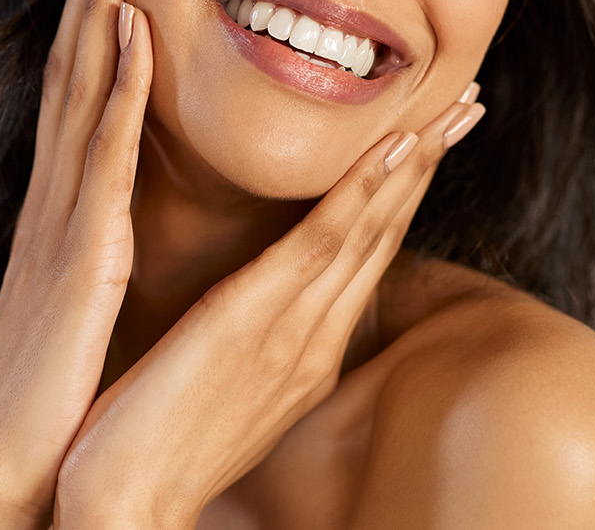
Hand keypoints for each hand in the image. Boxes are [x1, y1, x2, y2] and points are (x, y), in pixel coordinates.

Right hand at [0, 0, 151, 528]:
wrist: (8, 484)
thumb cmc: (48, 410)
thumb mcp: (74, 313)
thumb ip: (88, 258)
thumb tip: (107, 229)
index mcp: (63, 218)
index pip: (80, 95)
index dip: (92, 15)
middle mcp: (55, 204)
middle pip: (73, 68)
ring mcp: (61, 225)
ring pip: (82, 90)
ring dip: (96, 2)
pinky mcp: (80, 259)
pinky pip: (103, 156)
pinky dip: (117, 85)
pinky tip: (132, 26)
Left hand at [54, 85, 486, 528]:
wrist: (123, 503)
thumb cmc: (150, 445)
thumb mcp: (209, 384)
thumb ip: (240, 343)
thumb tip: (243, 311)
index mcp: (302, 352)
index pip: (362, 256)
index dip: (400, 193)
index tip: (428, 137)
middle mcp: (312, 341)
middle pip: (383, 236)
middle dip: (429, 166)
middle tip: (470, 105)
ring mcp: (292, 333)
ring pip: (368, 230)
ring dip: (414, 163)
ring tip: (454, 108)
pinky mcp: (255, 324)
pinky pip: (322, 245)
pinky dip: (362, 193)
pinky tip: (395, 149)